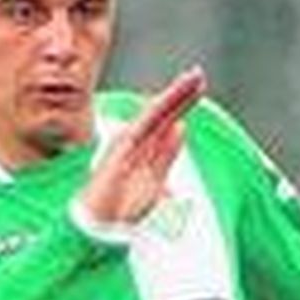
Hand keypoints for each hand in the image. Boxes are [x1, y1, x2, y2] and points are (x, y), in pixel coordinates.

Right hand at [78, 67, 205, 225]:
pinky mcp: (123, 146)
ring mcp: (129, 141)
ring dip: (175, 95)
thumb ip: (167, 154)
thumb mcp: (156, 178)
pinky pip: (144, 123)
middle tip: (199, 76)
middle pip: (164, 112)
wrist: (100, 223)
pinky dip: (158, 110)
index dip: (183, 103)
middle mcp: (137, 140)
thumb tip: (181, 128)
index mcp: (146, 148)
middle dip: (182, 93)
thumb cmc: (122, 207)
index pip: (168, 121)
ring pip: (157, 112)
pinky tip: (171, 98)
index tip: (198, 87)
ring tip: (193, 79)